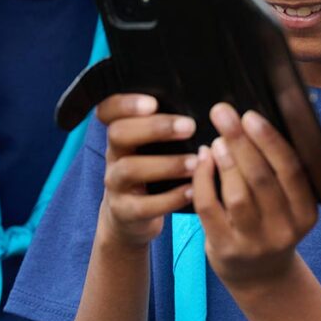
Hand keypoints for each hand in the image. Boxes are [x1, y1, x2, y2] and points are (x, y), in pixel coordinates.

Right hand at [96, 94, 197, 249]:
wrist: (131, 219)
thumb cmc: (154, 171)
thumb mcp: (155, 146)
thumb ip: (170, 126)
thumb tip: (213, 104)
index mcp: (122, 134)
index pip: (108, 110)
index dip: (125, 103)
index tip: (153, 102)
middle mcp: (114, 155)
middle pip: (118, 134)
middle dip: (155, 128)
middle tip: (189, 127)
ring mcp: (115, 185)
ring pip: (129, 169)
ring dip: (166, 164)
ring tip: (195, 162)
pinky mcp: (124, 212)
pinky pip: (142, 206)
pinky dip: (170, 198)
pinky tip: (193, 191)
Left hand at [192, 103, 318, 291]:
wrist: (261, 276)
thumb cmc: (273, 224)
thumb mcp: (289, 204)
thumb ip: (280, 171)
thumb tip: (254, 123)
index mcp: (307, 213)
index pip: (291, 171)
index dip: (269, 141)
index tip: (250, 116)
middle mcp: (284, 230)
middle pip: (262, 179)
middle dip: (240, 141)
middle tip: (223, 113)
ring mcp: (254, 243)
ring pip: (237, 195)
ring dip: (224, 161)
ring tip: (217, 139)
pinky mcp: (226, 250)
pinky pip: (210, 208)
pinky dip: (202, 180)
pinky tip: (202, 161)